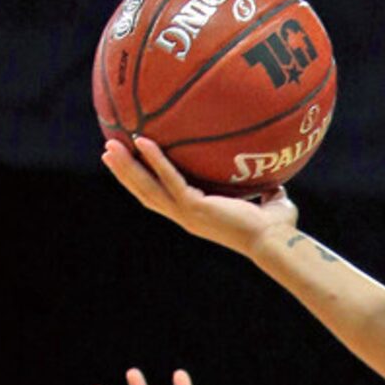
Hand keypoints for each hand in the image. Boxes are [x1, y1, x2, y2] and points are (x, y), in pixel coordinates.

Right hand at [101, 135, 298, 255]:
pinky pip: (169, 179)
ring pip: (148, 188)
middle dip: (125, 173)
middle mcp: (187, 218)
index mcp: (197, 217)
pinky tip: (142, 141)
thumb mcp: (269, 204)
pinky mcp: (193, 208)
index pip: (164, 199)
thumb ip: (266, 193)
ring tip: (109, 147)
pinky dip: (156, 160)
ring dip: (127, 167)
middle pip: (146, 194)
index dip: (145, 183)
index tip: (131, 166)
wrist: (275, 243)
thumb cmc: (276, 230)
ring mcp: (187, 214)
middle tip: (107, 152)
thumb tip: (277, 182)